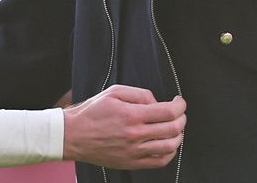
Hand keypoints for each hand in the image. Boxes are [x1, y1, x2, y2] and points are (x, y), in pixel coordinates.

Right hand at [62, 85, 185, 169]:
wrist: (74, 135)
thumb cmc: (91, 113)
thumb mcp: (114, 93)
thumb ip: (139, 94)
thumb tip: (157, 102)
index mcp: (131, 115)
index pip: (168, 112)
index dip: (180, 106)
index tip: (179, 102)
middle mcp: (135, 134)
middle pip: (173, 129)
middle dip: (182, 118)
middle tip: (179, 113)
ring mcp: (134, 151)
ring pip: (170, 146)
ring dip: (178, 136)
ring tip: (175, 128)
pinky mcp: (132, 163)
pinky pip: (160, 161)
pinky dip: (170, 153)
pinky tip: (167, 144)